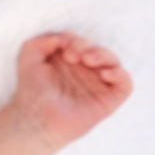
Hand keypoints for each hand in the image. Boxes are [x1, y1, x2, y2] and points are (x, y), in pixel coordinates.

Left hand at [12, 32, 132, 151]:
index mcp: (69, 60)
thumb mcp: (29, 55)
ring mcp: (97, 85)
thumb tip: (64, 36)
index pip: (81, 42)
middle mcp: (85, 71)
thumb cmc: (31, 88)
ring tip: (88, 60)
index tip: (63, 46)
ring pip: (113, 62)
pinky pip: (125, 84)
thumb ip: (42, 39)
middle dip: (87, 46)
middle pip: (97, 49)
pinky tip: (105, 74)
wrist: (36, 117)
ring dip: (104, 55)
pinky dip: (120, 75)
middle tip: (72, 55)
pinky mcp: (107, 100)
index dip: (74, 39)